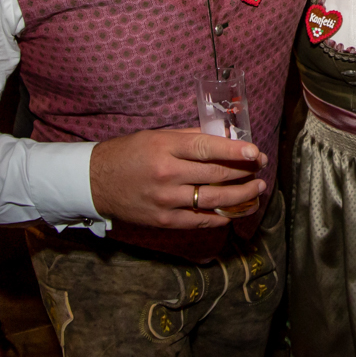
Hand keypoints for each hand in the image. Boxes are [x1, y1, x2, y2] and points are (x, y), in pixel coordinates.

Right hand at [89, 128, 268, 228]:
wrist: (95, 182)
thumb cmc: (127, 153)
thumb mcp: (156, 136)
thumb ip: (189, 138)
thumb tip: (223, 139)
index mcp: (165, 148)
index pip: (208, 149)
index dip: (235, 152)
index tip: (256, 153)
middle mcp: (167, 174)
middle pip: (216, 174)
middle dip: (244, 172)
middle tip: (260, 167)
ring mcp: (166, 200)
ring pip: (213, 200)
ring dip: (241, 196)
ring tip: (257, 189)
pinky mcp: (163, 220)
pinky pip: (200, 220)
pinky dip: (220, 217)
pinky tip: (234, 211)